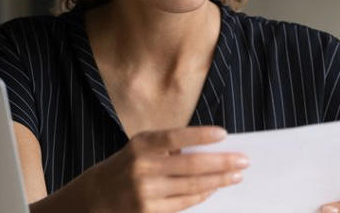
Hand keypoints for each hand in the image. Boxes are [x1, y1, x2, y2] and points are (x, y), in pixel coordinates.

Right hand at [74, 126, 247, 212]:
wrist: (95, 197)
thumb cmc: (127, 166)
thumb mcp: (141, 148)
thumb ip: (169, 148)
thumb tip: (210, 150)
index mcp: (141, 145)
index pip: (175, 137)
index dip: (200, 135)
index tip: (224, 134)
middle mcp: (143, 167)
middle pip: (191, 165)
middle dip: (221, 163)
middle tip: (244, 160)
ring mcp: (146, 192)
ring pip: (192, 186)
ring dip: (218, 181)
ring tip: (236, 175)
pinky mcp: (150, 212)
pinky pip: (184, 203)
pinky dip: (202, 194)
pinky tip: (214, 188)